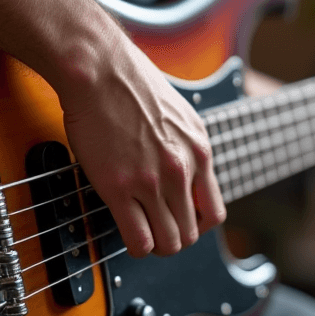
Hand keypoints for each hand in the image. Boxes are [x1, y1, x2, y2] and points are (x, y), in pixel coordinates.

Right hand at [59, 11, 225, 257]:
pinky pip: (138, 240)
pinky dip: (136, 247)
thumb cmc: (133, 84)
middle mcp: (182, 170)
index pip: (214, 213)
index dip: (197, 225)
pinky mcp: (119, 187)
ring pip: (168, 243)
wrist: (100, 69)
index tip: (181, 220)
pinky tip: (128, 234)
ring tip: (143, 235)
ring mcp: (151, 181)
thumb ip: (188, 148)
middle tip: (158, 231)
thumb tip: (187, 174)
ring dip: (156, 246)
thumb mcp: (181, 114)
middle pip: (191, 233)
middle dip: (175, 239)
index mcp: (199, 152)